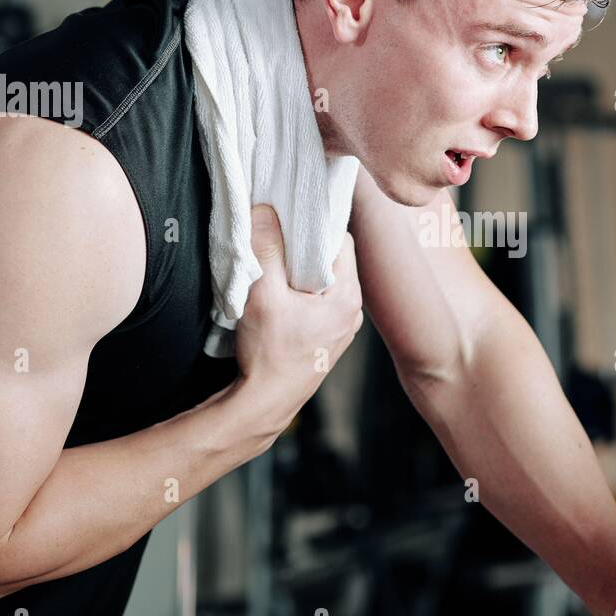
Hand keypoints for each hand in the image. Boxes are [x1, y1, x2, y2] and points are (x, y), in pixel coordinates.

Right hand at [232, 204, 363, 449]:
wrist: (263, 405)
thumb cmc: (269, 355)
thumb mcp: (263, 294)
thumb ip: (267, 249)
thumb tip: (265, 211)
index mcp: (348, 296)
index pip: (339, 241)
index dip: (312, 226)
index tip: (287, 220)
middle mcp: (352, 312)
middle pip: (330, 261)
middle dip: (302, 249)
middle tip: (274, 241)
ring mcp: (340, 328)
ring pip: (321, 283)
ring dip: (297, 273)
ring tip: (272, 268)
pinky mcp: (324, 340)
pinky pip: (315, 303)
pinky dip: (297, 294)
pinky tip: (275, 296)